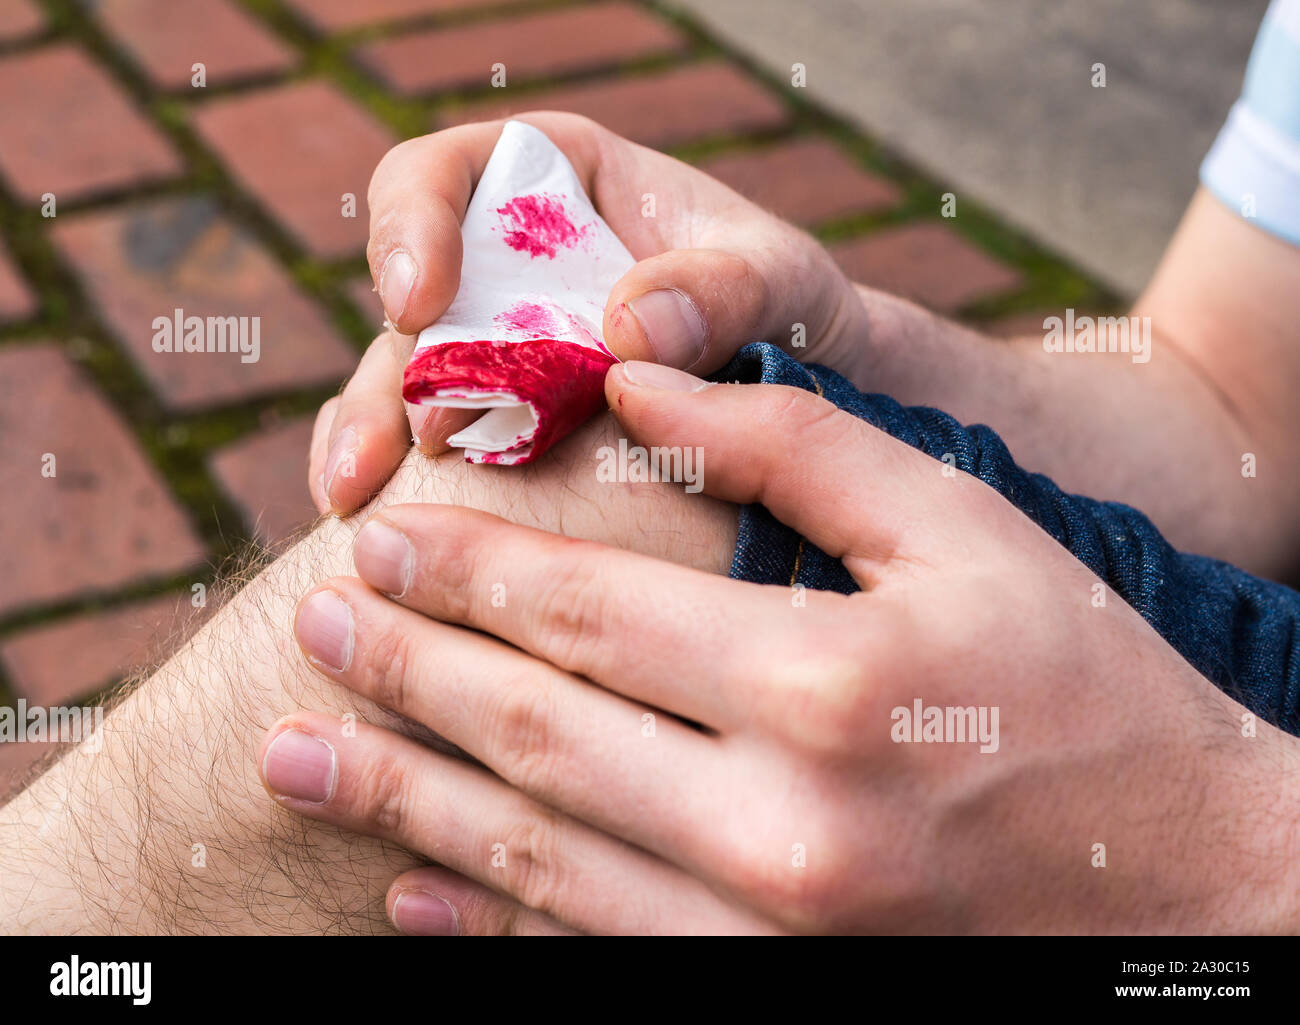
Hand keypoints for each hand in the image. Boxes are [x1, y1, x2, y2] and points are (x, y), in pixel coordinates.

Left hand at [274, 361, 1299, 933]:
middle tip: (312, 625)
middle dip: (404, 675)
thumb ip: (793, 447)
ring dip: (398, 801)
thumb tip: (643, 384)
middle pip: (533, 735)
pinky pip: (589, 955)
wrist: (1177, 882)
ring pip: (532, 857)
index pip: (587, 616)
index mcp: (822, 691)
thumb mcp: (959, 527)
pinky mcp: (761, 987)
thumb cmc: (1075, 680)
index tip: (379, 533)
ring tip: (291, 759)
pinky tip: (404, 888)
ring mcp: (761, 934)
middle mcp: (777, 829)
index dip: (467, 569)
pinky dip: (484, 923)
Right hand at [311, 112, 868, 514]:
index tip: (422, 304)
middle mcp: (504, 266)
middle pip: (408, 301)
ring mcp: (494, 350)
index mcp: (552, 183)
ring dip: (376, 437)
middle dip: (389, 370)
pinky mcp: (499, 424)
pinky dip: (406, 484)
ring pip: (404, 383)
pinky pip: (428, 444)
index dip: (412, 227)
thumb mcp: (776, 279)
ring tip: (359, 498)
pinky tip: (382, 524)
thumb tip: (628, 327)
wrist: (809, 385)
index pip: (442, 178)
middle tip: (402, 437)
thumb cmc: (788, 304)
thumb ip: (720, 289)